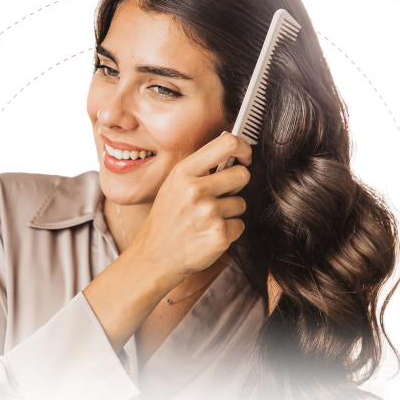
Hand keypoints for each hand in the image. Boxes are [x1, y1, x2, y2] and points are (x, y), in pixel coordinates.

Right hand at [130, 131, 252, 280]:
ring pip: (241, 203)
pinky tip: (208, 234)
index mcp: (184, 172)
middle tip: (220, 197)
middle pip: (242, 175)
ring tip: (207, 220)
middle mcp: (196, 189)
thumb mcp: (173, 186)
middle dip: (237, 185)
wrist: (154, 256)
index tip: (244, 158)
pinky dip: (229, 231)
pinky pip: (240, 225)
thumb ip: (199, 169)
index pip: (227, 143)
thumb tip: (233, 154)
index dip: (243, 148)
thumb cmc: (166, 220)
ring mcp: (209, 213)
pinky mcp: (219, 234)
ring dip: (230, 212)